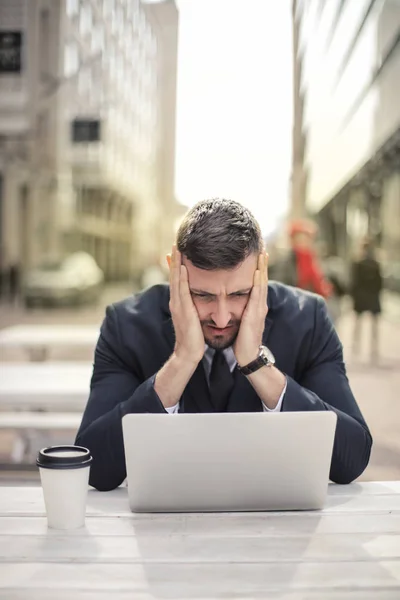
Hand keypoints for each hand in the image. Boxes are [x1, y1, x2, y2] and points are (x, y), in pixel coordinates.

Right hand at [168, 245, 204, 364]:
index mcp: (179, 302)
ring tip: (177, 248)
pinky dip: (181, 278)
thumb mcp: (192, 317)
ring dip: (176, 263)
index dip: (177, 264)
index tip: (178, 250)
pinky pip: (182, 290)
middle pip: (174, 275)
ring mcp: (178, 305)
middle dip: (175, 259)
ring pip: (176, 279)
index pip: (177, 279)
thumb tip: (196, 299)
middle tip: (175, 242)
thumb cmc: (193, 337)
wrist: (189, 353)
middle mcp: (176, 301)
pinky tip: (182, 267)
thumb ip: (192, 307)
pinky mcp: (183, 310)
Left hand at [233, 252, 268, 365]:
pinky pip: (258, 295)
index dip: (257, 268)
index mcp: (255, 305)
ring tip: (262, 253)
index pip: (257, 282)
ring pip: (261, 283)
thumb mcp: (241, 321)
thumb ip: (240, 310)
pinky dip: (258, 282)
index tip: (256, 254)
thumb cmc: (242, 340)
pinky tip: (257, 272)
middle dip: (262, 264)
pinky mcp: (256, 314)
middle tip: (261, 247)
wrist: (248, 355)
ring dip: (262, 268)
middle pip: (261, 279)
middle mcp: (259, 304)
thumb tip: (232, 302)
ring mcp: (259, 308)